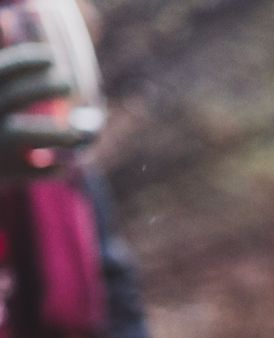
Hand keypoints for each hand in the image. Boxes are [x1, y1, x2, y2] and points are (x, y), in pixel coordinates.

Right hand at [0, 44, 92, 180]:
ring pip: (18, 133)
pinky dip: (52, 169)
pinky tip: (64, 165)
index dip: (26, 60)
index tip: (52, 56)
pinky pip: (31, 171)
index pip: (1, 71)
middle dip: (44, 88)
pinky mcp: (4, 172)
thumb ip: (12, 81)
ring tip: (77, 132)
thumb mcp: (2, 97)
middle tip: (69, 84)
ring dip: (52, 132)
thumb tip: (25, 42)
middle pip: (14, 96)